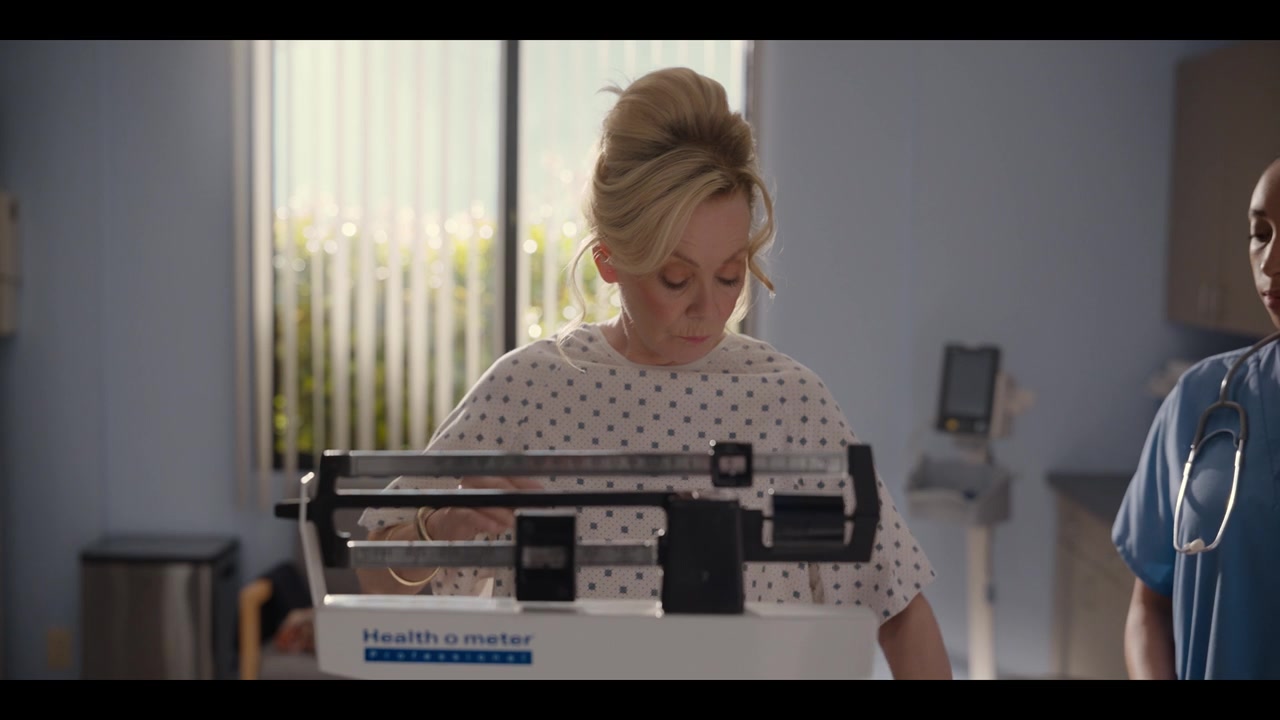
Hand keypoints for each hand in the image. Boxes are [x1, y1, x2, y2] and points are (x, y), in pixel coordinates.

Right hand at [427, 475, 543, 539]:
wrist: (447, 528)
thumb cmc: (477, 514)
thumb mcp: (499, 507)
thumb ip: (515, 503)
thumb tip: (539, 504)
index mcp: (487, 475)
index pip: (510, 474)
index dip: (527, 483)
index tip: (542, 493)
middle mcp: (474, 480)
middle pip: (498, 483)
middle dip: (517, 496)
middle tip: (530, 508)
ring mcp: (462, 494)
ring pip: (485, 498)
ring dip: (502, 511)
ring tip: (514, 521)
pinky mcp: (453, 511)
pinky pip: (470, 514)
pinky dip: (484, 521)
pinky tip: (496, 528)